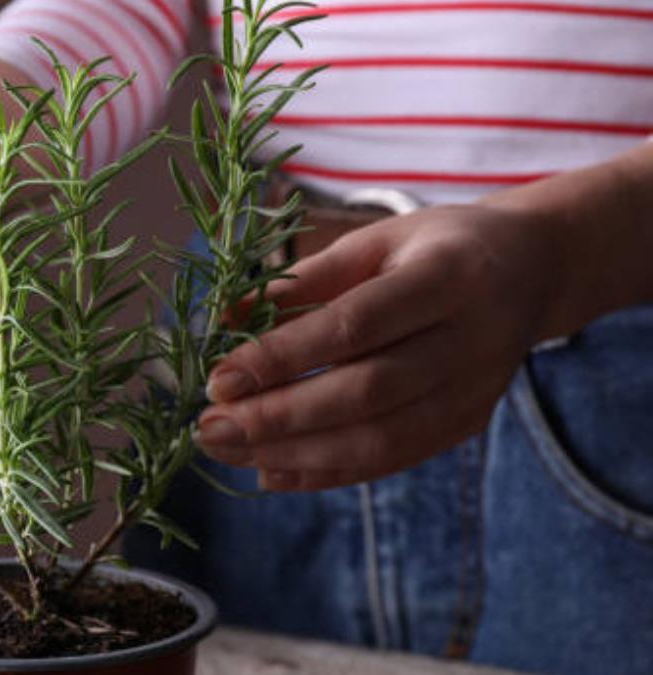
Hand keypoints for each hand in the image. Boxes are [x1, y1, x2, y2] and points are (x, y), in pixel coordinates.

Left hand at [194, 203, 562, 490]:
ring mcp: (475, 390)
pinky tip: (269, 473)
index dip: (282, 357)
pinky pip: (391, 459)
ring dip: (292, 454)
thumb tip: (221, 323)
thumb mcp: (372, 242)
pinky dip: (327, 472)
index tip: (218, 379)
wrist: (531, 271)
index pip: (354, 326)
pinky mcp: (467, 424)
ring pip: (379, 440)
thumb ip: (299, 283)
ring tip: (225, 451)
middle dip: (278, 418)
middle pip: (365, 393)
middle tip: (207, 427)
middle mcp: (471, 339)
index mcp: (447, 276)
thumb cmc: (433, 247)